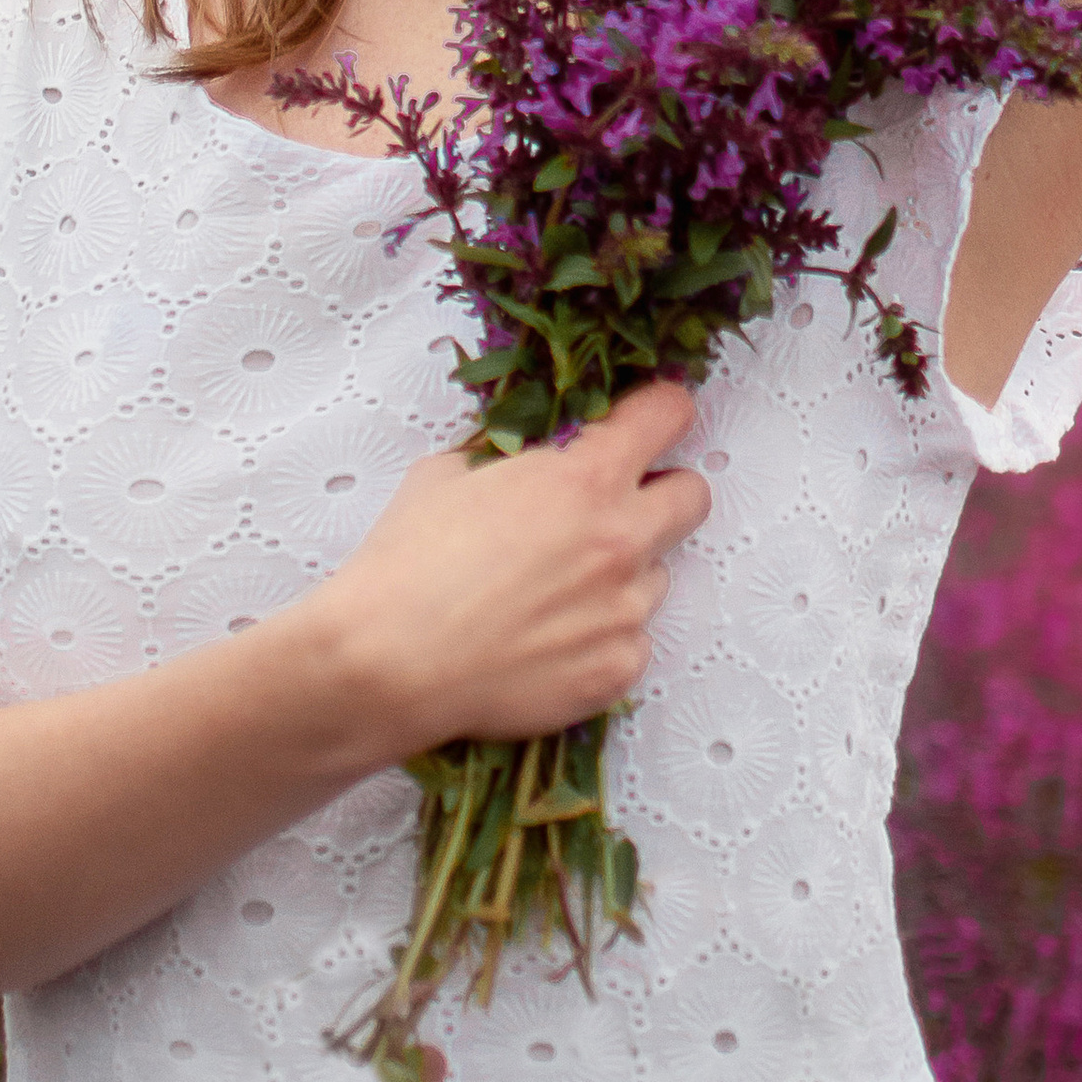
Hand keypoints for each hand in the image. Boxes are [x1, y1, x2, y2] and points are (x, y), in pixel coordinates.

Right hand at [302, 384, 710, 765]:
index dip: (659, 412)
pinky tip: (546, 645)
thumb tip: (529, 460)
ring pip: (656, 577)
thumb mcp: (449, 473)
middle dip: (662, 493)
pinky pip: (631, 643)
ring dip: (620, 576)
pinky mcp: (618, 670)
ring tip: (550, 595)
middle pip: (693, 496)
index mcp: (585, 479)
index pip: (668, 415)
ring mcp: (626, 611)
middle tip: (612, 510)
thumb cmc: (407, 564)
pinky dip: (599, 639)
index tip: (647, 421)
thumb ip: (510, 459)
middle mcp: (621, 540)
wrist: (388, 664)